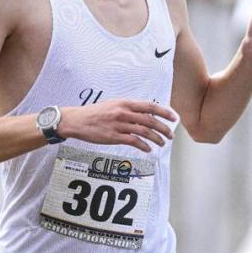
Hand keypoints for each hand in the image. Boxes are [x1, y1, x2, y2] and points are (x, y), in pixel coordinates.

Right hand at [59, 100, 177, 152]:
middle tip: (170, 135)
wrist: (77, 120)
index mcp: (125, 103)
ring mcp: (119, 125)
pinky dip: (144, 146)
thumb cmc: (95, 113)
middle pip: (150, 120)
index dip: (164, 112)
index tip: (173, 118)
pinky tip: (148, 149)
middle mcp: (123, 112)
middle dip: (163, 128)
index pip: (150, 106)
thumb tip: (145, 114)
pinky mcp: (114, 136)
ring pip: (144, 132)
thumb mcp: (113, 105)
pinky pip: (133, 141)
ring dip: (156, 139)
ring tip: (161, 143)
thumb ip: (129, 109)